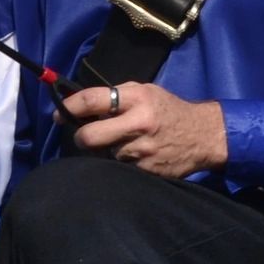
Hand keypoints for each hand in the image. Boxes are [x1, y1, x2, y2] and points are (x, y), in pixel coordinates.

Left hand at [61, 82, 227, 176]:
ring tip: (124, 144)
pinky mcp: (146, 171)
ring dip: (108, 151)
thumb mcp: (147, 92)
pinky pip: (120, 168)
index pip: (92, 100)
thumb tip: (83, 105)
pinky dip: (123, 163)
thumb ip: (117, 97)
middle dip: (82, 137)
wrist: (204, 136)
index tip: (59, 113)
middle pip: (89, 136)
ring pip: (104, 154)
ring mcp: (142, 151)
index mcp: (137, 99)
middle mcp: (138, 124)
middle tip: (87, 136)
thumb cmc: (169, 110)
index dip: (70, 107)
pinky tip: (136, 157)